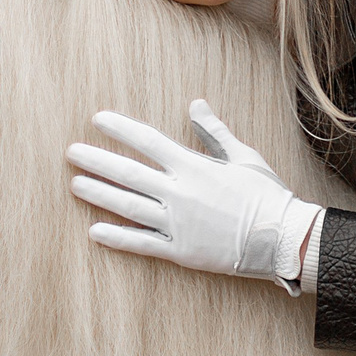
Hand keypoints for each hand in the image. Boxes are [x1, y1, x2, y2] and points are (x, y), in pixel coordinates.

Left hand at [68, 99, 319, 290]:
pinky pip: (142, 244)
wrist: (284, 239)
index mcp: (194, 167)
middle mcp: (180, 193)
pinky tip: (94, 231)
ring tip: (75, 184)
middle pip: (129, 173)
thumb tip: (195, 104)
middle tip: (71, 152)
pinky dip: (117, 238)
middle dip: (97, 160)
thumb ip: (214, 131)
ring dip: (99, 194)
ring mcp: (178, 224)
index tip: (97, 119)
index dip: (120, 129)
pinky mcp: (181, 252)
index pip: (147, 141)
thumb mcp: (243, 156)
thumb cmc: (267, 195)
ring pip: (128, 207)